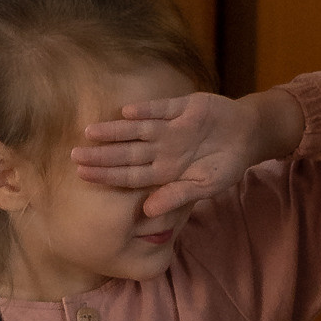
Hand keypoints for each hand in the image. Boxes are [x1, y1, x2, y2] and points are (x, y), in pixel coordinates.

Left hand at [72, 87, 302, 217]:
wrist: (247, 135)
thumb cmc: (224, 165)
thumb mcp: (204, 187)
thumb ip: (176, 197)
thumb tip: (147, 212)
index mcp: (165, 171)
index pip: (130, 175)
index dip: (107, 175)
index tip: (83, 176)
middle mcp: (162, 149)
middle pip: (126, 153)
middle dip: (101, 155)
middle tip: (73, 156)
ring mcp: (170, 128)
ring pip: (136, 130)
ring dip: (114, 131)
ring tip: (90, 131)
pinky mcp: (182, 107)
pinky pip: (160, 109)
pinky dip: (146, 110)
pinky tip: (126, 112)